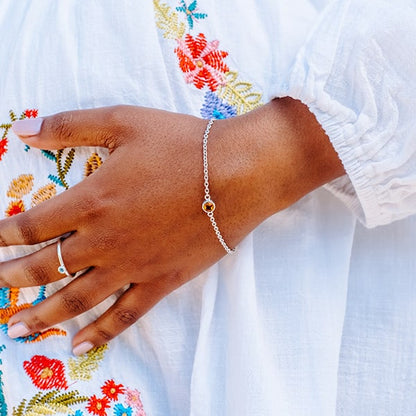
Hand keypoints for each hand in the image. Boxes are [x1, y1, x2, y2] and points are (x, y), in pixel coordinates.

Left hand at [0, 99, 343, 354]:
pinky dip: (100, 332)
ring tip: (16, 328)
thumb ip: (70, 126)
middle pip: (46, 268)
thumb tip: (22, 129)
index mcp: (93, 200)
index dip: (4, 235)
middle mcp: (105, 240)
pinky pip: (126, 314)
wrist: (237, 173)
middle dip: (12, 278)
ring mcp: (133, 266)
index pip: (33, 225)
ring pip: (77, 299)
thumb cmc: (182, 144)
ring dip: (42, 315)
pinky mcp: (162, 280)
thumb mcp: (123, 121)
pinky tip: (79, 344)